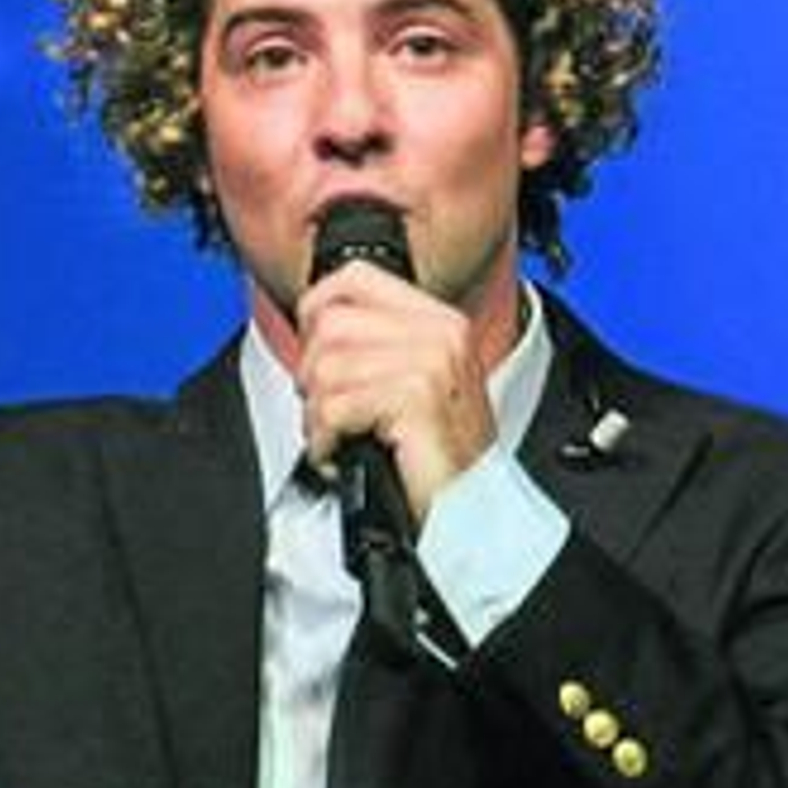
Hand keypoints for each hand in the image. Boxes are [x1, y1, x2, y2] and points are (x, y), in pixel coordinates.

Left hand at [295, 259, 496, 525]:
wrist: (475, 510)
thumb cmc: (439, 457)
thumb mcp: (415, 383)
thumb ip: (377, 344)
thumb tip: (313, 325)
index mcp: (440, 320)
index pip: (355, 276)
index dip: (316, 307)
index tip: (313, 350)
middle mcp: (440, 333)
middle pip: (329, 323)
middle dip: (312, 373)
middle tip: (330, 411)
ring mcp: (430, 363)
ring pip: (325, 367)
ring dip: (317, 415)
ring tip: (340, 438)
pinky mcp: (415, 399)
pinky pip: (334, 406)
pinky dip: (324, 440)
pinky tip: (342, 455)